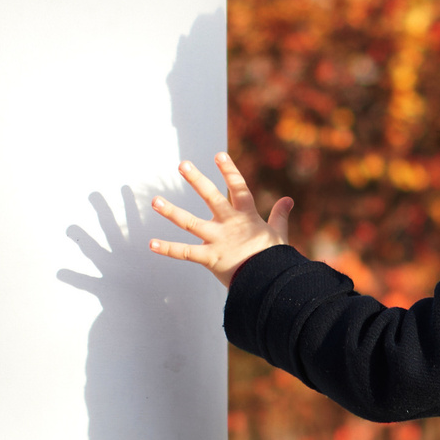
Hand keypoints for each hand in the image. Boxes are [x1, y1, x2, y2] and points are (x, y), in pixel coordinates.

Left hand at [149, 152, 292, 286]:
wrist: (271, 284)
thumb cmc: (274, 259)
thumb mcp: (279, 234)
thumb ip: (279, 215)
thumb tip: (288, 199)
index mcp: (247, 216)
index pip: (239, 188)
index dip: (230, 171)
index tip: (218, 155)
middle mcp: (230, 224)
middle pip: (212, 198)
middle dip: (197, 181)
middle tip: (182, 164)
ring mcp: (218, 240)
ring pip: (191, 223)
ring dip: (172, 212)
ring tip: (155, 201)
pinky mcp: (209, 258)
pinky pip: (185, 253)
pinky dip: (168, 249)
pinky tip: (151, 243)